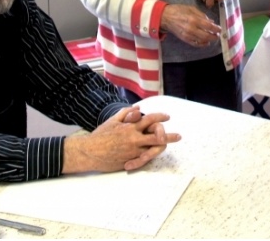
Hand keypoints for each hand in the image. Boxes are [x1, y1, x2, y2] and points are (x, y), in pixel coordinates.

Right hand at [62, 106, 180, 172]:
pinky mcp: (130, 162)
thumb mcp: (112, 120)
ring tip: (171, 147)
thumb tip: (138, 108)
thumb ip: (126, 113)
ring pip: (153, 149)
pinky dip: (151, 156)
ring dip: (163, 147)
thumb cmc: (100, 135)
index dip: (160, 117)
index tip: (167, 117)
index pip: (149, 119)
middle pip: (157, 136)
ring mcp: (133, 152)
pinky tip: (156, 155)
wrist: (90, 152)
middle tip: (179, 136)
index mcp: (130, 127)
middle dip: (169, 136)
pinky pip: (144, 160)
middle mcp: (134, 139)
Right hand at [161, 4, 221, 46]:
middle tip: (218, 35)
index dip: (216, 28)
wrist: (166, 17)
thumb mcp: (192, 8)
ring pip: (202, 41)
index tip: (220, 29)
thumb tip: (211, 21)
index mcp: (194, 19)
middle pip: (206, 35)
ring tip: (213, 38)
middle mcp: (191, 28)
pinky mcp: (184, 39)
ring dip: (209, 40)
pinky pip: (195, 44)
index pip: (209, 26)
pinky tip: (206, 43)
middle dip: (214, 36)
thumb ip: (202, 15)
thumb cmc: (179, 10)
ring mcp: (188, 35)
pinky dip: (202, 44)